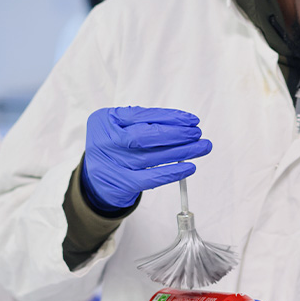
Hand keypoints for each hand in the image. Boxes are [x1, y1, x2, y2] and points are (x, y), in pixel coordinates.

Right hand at [81, 106, 211, 210]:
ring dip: (180, 152)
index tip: (191, 120)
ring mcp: (110, 164)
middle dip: (176, 134)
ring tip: (201, 147)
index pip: (140, 116)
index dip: (169, 117)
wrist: (98, 178)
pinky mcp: (119, 184)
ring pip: (149, 158)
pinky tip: (188, 167)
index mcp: (105, 119)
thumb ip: (146, 122)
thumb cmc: (117, 146)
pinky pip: (149, 179)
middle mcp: (104, 141)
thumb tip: (184, 124)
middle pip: (143, 136)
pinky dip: (171, 173)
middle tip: (197, 133)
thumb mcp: (122, 126)